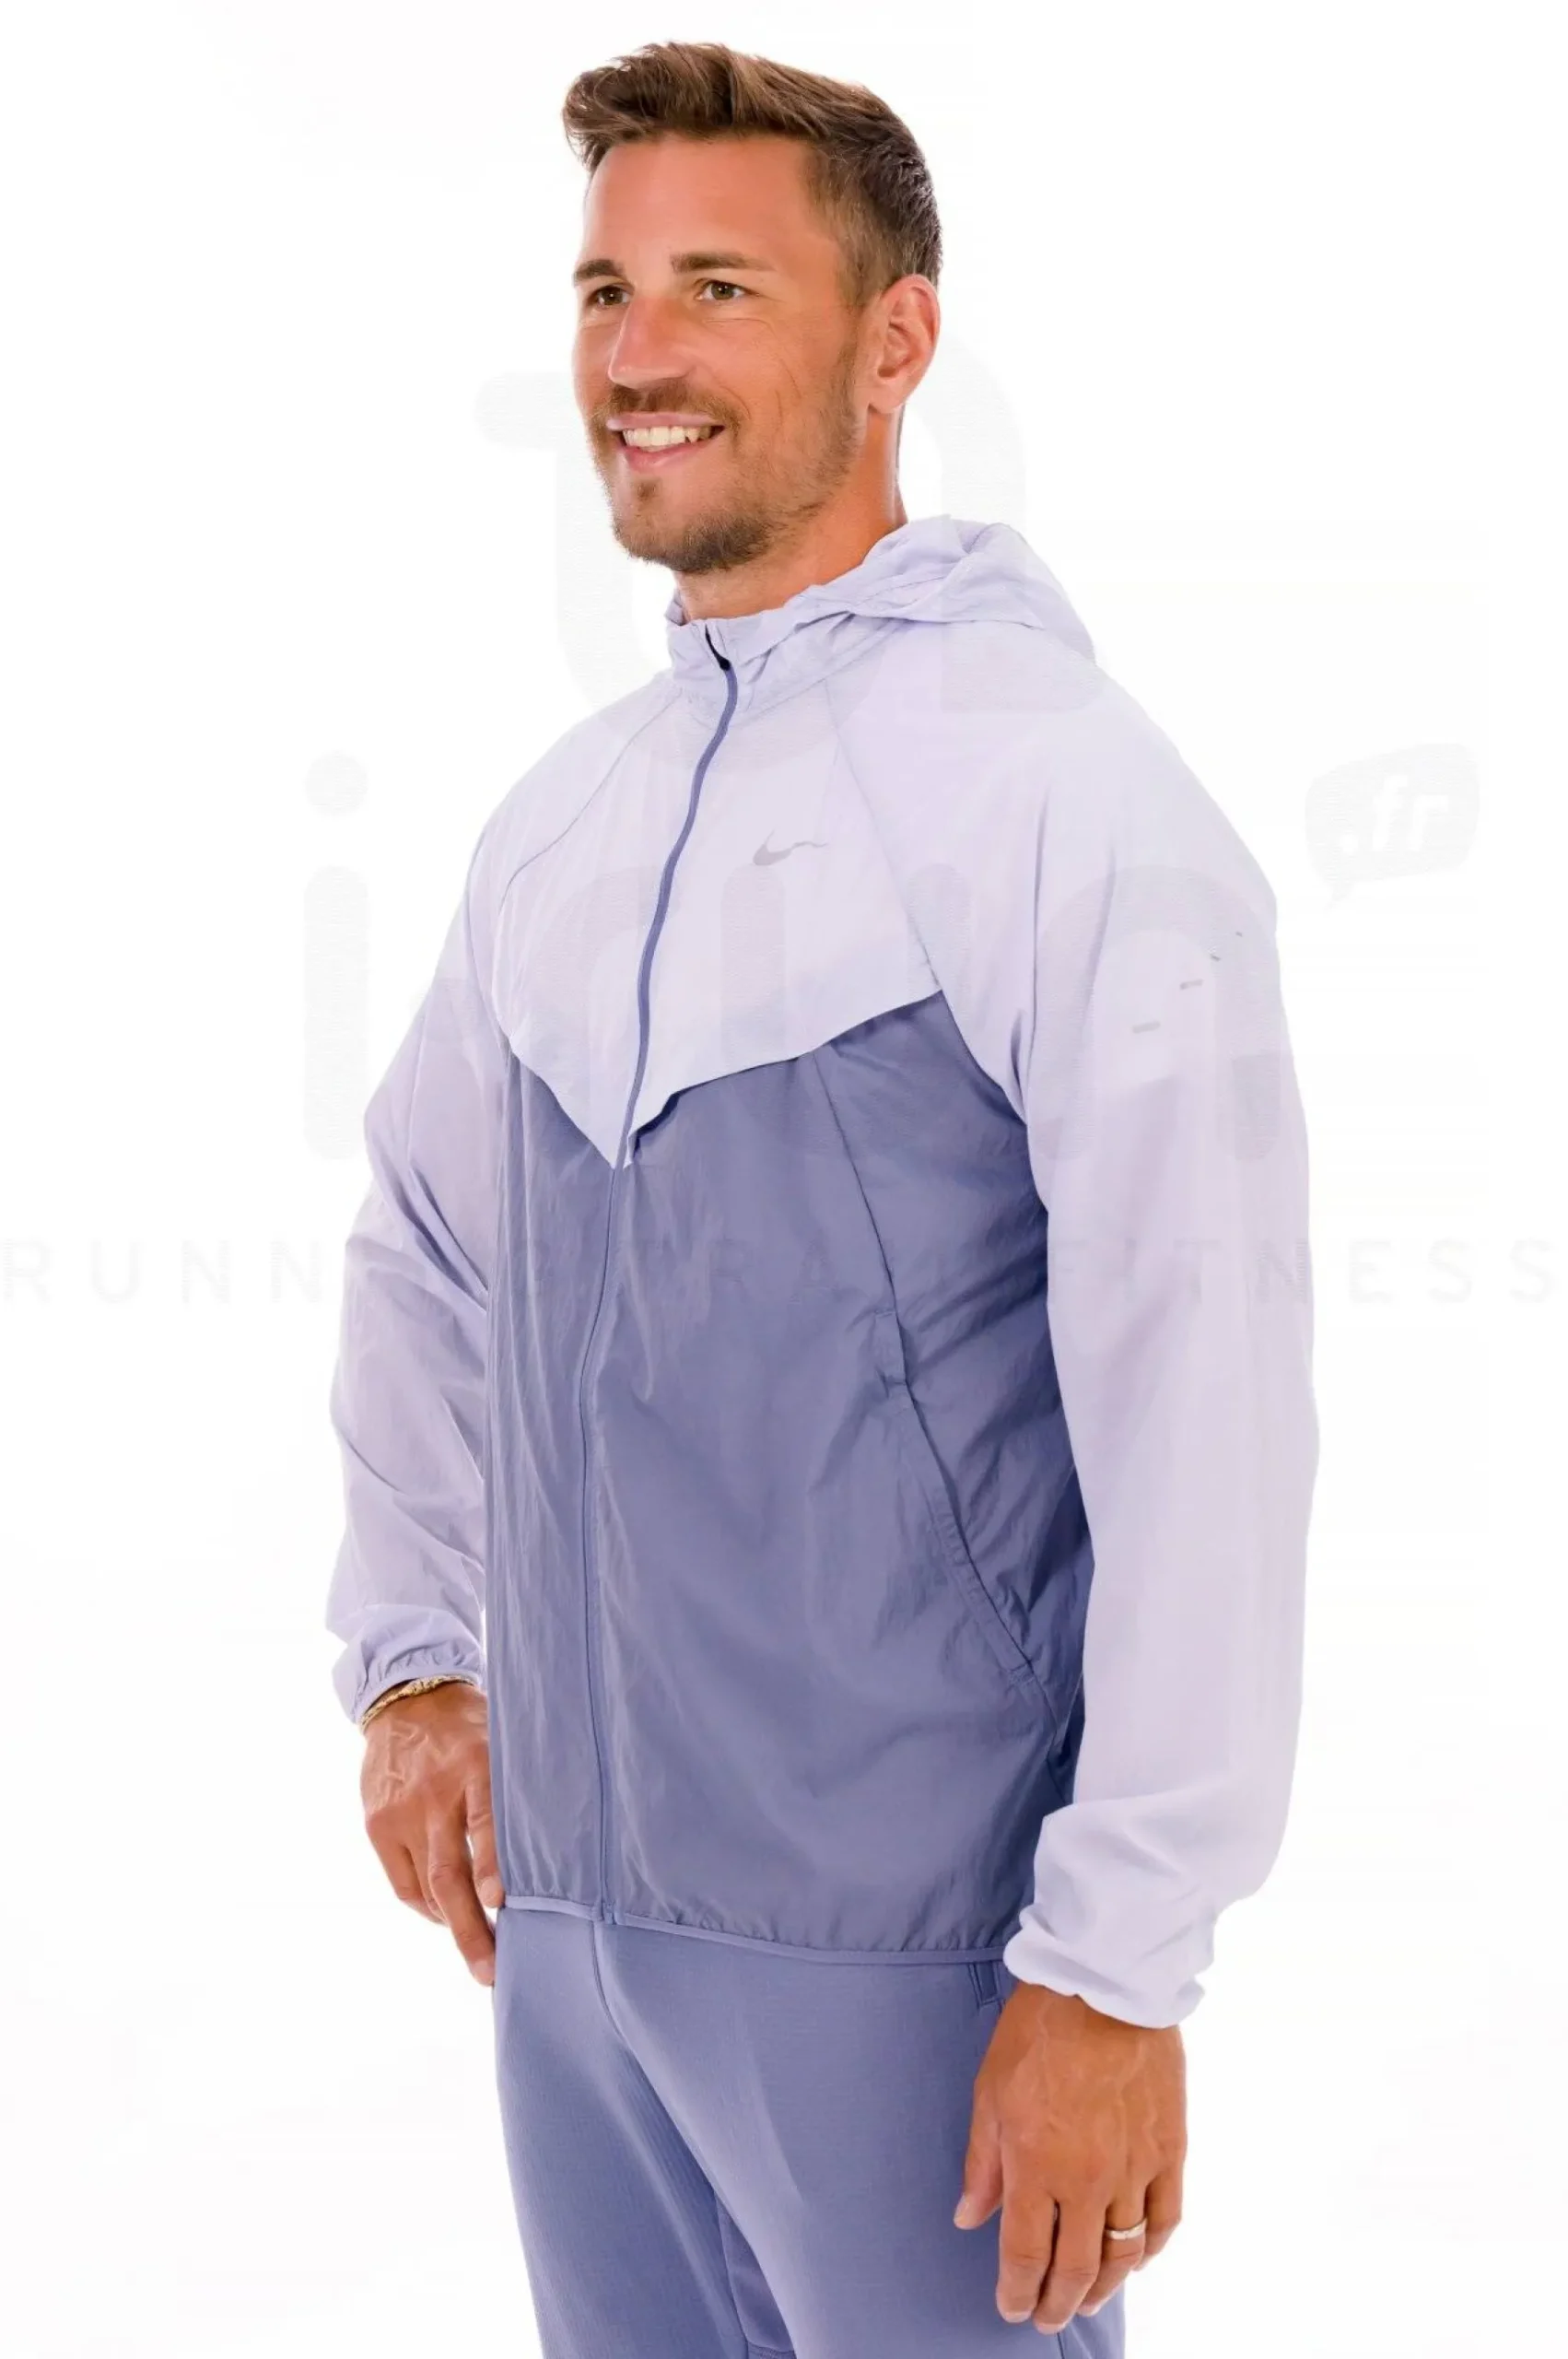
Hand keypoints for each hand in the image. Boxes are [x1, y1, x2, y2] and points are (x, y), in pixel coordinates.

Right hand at [360, 1681, 503, 1985]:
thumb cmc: (473, 1729)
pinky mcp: (377, 1825)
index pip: (484, 1819)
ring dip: (452, 1925)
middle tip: (491, 1972)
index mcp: (477, 1765)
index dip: (491, 1864)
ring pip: (426, 1887)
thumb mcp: (503, 1744)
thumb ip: (517, 1794)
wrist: (408, 1697)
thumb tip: (555, 1855)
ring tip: (479, 1955)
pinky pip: (404, 1883)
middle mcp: (435, 1792)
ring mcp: (401, 1811)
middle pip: (449, 1872)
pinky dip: (427, 1905)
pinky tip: (448, 1914)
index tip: (499, 1902)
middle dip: (470, 1929)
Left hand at [954, 1982, 1185, 2332]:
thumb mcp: (990, 2092)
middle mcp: (1088, 2180)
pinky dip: (1150, 2249)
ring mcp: (1135, 2169)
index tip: (1010, 2308)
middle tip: (1046, 2317)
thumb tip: (969, 2217)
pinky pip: (1165, 2219)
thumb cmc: (1040, 2030)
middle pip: (1076, 2267)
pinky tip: (1137, 2259)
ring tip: (1088, 2300)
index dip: (1016, 2291)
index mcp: (1036, 2166)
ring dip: (1104, 2287)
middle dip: (1057, 2302)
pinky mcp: (1169, 2150)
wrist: (1105, 1985)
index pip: (1025, 2254)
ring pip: (1123, 2253)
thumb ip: (982, 2163)